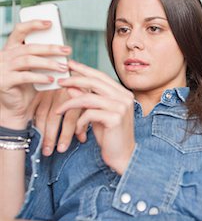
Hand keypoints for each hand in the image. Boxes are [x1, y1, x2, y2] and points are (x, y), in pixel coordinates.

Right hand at [0, 21, 70, 129]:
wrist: (14, 106)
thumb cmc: (27, 85)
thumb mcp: (34, 68)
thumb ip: (42, 57)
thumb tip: (63, 50)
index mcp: (11, 48)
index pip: (20, 30)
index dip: (34, 24)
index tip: (50, 23)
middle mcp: (4, 55)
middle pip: (30, 47)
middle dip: (51, 48)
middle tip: (67, 51)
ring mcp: (2, 68)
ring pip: (28, 60)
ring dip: (49, 63)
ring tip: (63, 67)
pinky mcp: (3, 81)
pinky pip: (24, 76)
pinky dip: (40, 77)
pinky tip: (51, 79)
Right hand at [32, 89, 82, 155]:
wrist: (69, 68)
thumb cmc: (82, 88)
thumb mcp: (88, 102)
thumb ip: (84, 120)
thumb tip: (81, 139)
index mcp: (76, 97)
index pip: (70, 119)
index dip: (66, 135)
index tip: (62, 149)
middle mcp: (61, 95)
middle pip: (53, 118)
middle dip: (50, 137)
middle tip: (48, 152)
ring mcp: (48, 93)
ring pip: (41, 114)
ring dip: (41, 131)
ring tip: (41, 146)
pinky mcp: (39, 92)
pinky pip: (33, 108)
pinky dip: (32, 120)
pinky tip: (33, 131)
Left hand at [56, 60, 134, 174]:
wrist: (123, 156)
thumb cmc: (110, 136)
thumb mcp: (96, 114)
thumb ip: (87, 99)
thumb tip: (72, 85)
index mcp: (122, 93)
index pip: (101, 76)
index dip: (84, 69)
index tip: (69, 64)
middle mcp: (124, 97)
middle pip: (95, 82)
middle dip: (74, 80)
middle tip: (59, 81)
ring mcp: (121, 107)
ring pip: (89, 98)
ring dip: (70, 104)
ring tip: (58, 111)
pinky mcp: (115, 118)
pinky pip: (89, 114)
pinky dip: (80, 122)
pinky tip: (80, 131)